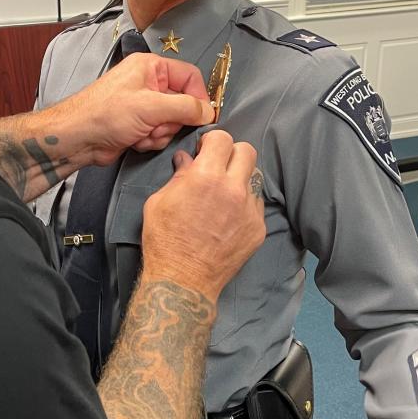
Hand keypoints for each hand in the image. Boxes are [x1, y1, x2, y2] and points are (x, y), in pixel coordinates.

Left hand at [60, 53, 214, 164]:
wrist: (78, 138)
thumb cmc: (104, 114)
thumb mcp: (151, 107)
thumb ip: (185, 107)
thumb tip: (208, 111)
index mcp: (151, 67)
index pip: (190, 76)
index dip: (199, 97)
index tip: (201, 116)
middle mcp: (149, 83)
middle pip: (183, 103)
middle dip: (172, 121)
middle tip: (157, 126)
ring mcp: (144, 105)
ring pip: (172, 122)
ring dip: (161, 133)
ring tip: (142, 133)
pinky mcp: (139, 124)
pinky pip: (160, 134)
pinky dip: (151, 140)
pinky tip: (135, 140)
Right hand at [140, 131, 265, 303]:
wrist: (183, 280)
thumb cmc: (165, 241)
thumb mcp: (159, 202)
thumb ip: (178, 176)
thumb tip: (186, 160)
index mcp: (206, 177)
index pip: (222, 138)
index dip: (212, 141)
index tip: (205, 150)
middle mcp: (233, 189)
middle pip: (247, 151)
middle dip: (231, 154)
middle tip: (219, 166)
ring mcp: (249, 210)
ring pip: (255, 177)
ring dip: (240, 178)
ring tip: (225, 194)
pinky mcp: (257, 229)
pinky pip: (256, 204)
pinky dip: (244, 204)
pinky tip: (229, 216)